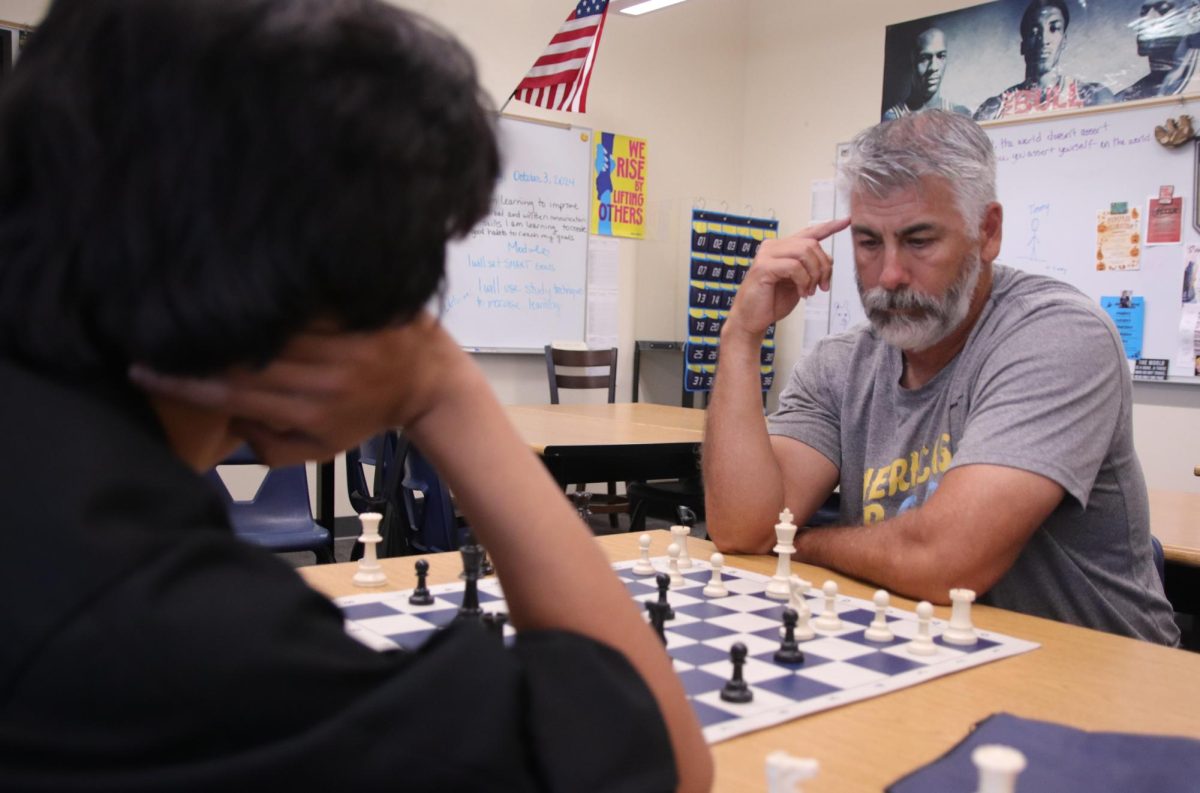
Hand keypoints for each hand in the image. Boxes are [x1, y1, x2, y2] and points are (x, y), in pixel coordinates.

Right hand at [130, 313, 464, 464]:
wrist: (430, 384)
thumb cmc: (367, 416)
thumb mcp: (321, 448)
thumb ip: (271, 445)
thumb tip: (227, 421)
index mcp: (311, 410)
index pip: (234, 395)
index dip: (186, 382)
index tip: (143, 368)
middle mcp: (326, 377)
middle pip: (248, 358)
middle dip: (199, 342)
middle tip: (151, 325)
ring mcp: (346, 342)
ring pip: (275, 325)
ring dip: (232, 311)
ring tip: (187, 296)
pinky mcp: (361, 312)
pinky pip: (311, 299)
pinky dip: (277, 290)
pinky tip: (241, 277)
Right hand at [725, 217, 849, 339]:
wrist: (751, 319)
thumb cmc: (771, 301)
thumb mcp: (798, 282)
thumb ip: (810, 268)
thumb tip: (828, 260)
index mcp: (782, 248)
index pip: (809, 232)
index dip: (829, 226)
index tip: (846, 220)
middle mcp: (773, 246)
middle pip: (812, 244)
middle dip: (823, 266)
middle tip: (823, 286)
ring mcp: (767, 255)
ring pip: (804, 252)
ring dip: (814, 274)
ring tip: (810, 291)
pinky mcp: (763, 267)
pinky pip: (794, 267)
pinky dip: (803, 281)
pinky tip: (802, 293)